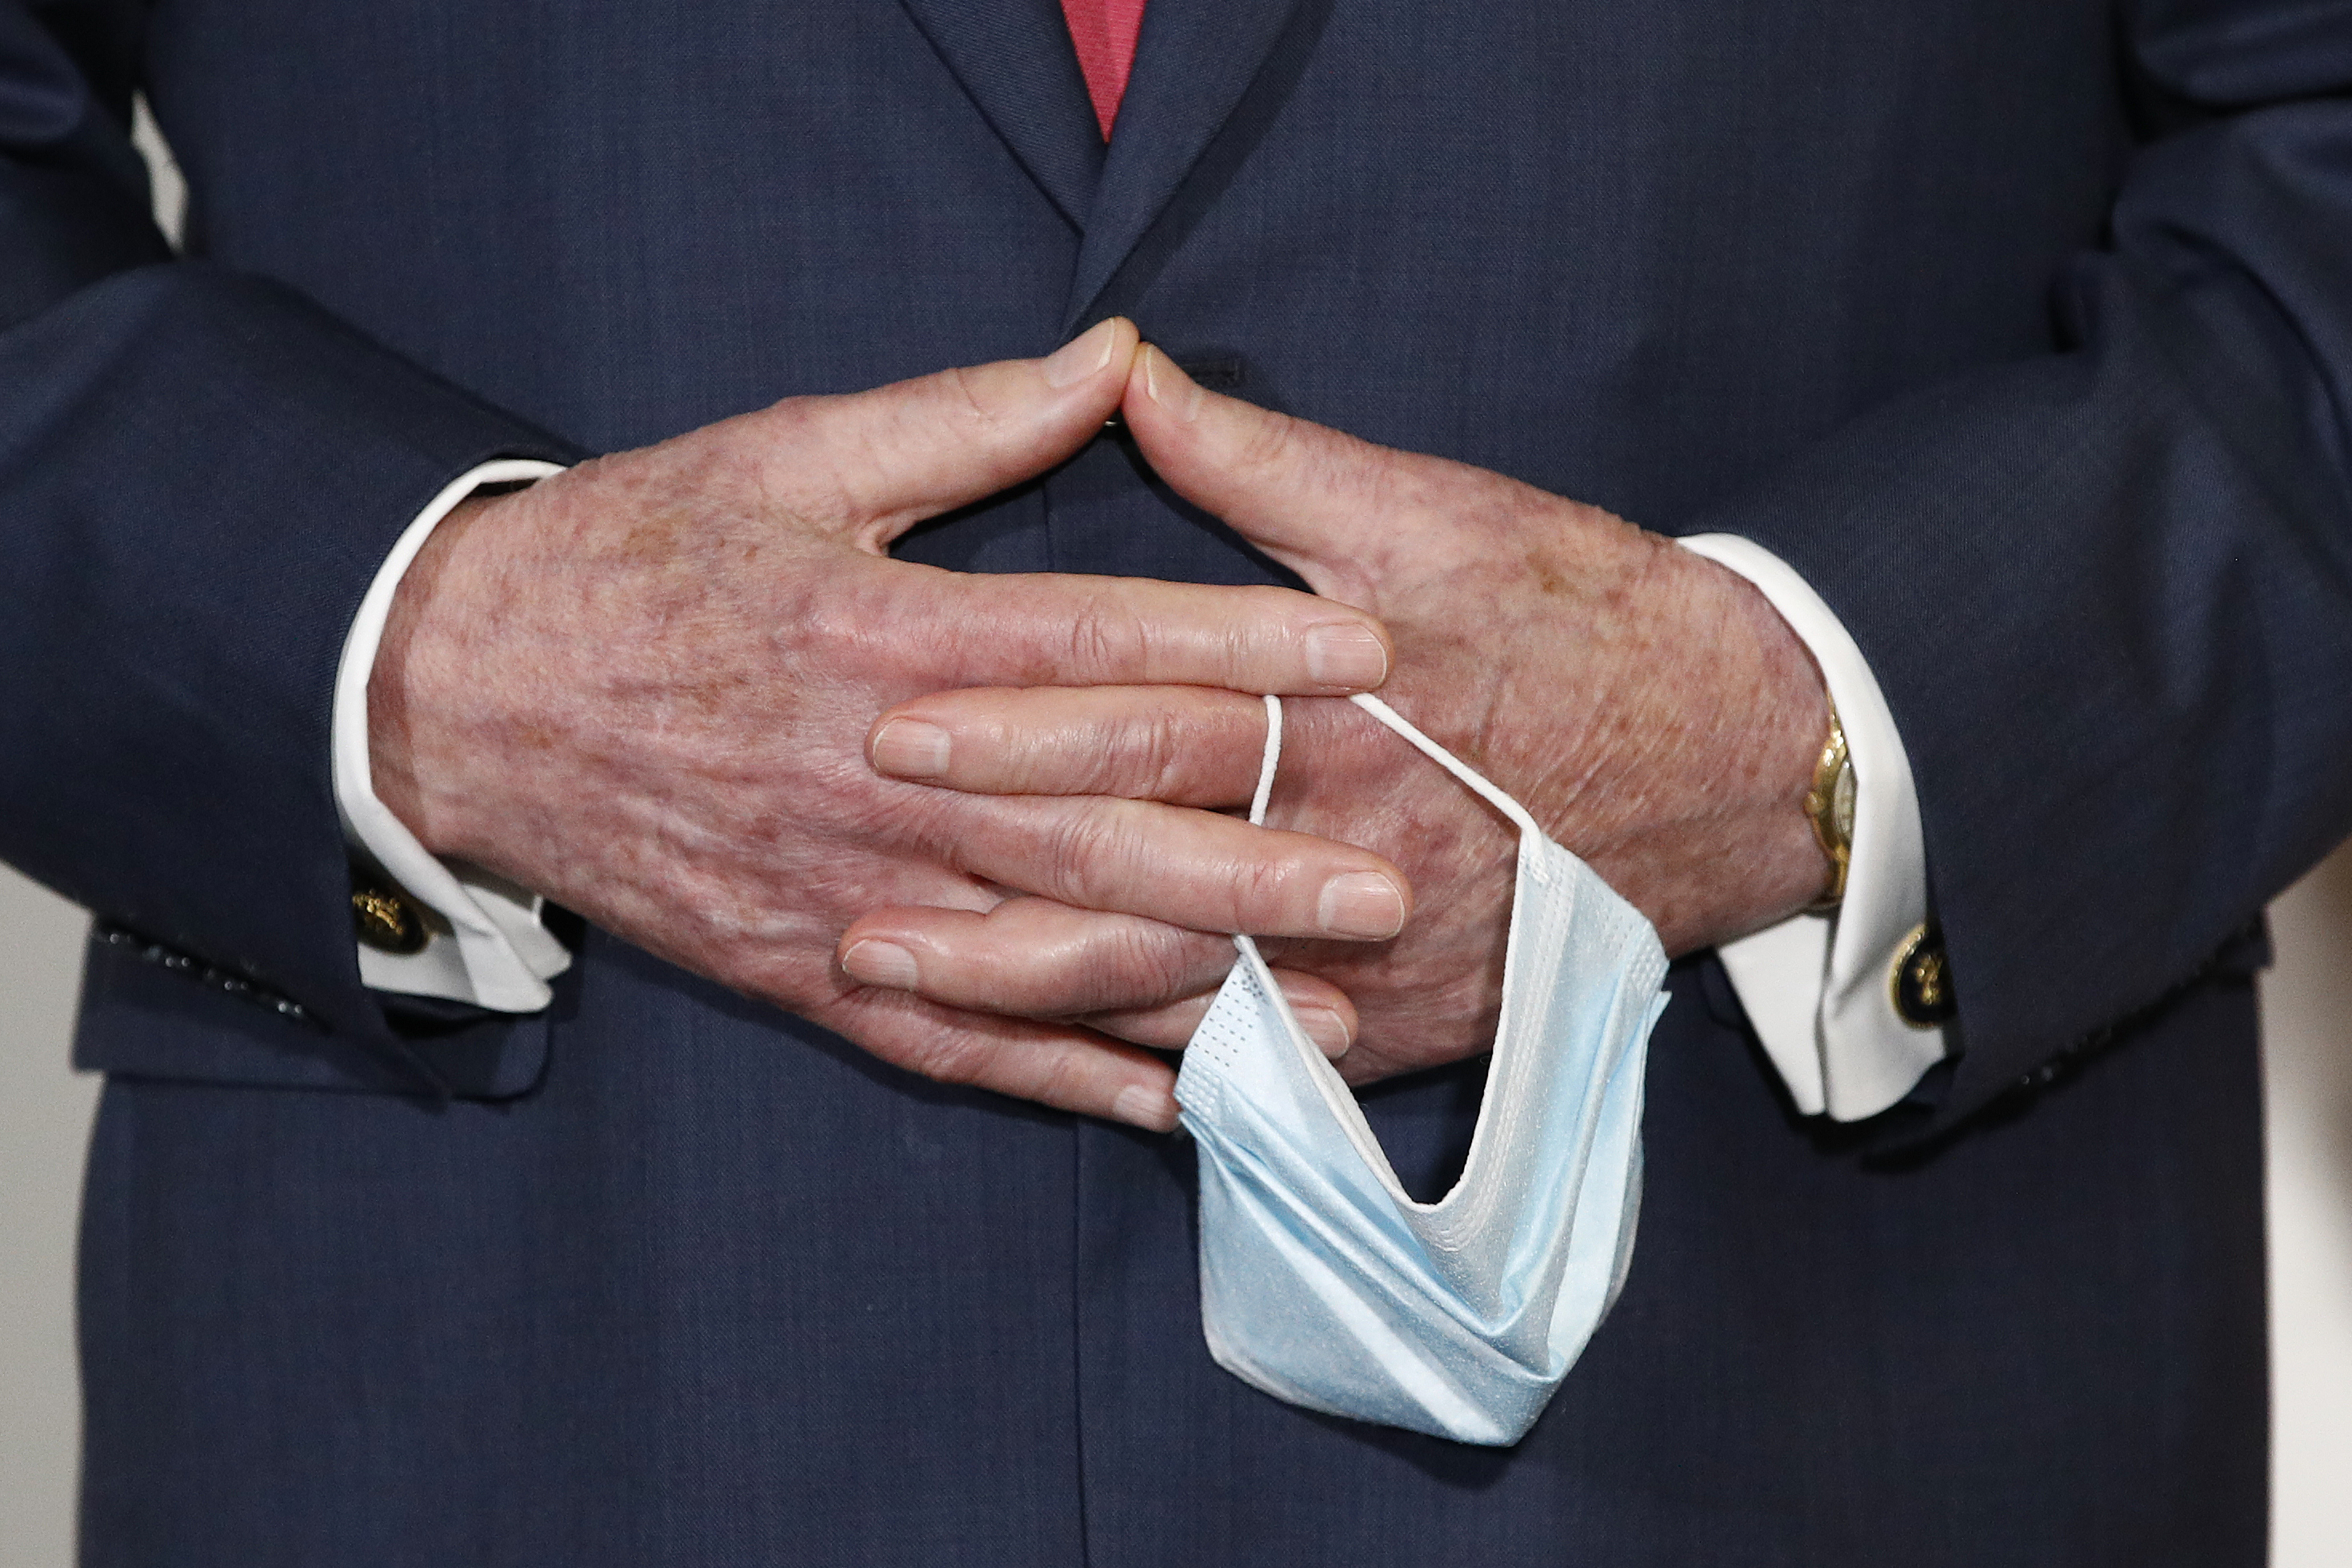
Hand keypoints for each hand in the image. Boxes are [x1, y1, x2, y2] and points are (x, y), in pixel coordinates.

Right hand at [367, 320, 1410, 1128]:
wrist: (458, 695)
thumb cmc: (635, 558)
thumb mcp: (789, 457)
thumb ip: (966, 416)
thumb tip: (1120, 354)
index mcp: (885, 632)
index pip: (1097, 641)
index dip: (1240, 643)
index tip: (1368, 651)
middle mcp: (881, 778)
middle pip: (1097, 828)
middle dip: (1253, 860)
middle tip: (1388, 883)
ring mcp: (846, 890)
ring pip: (1046, 953)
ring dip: (1192, 988)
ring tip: (1325, 1016)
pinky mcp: (806, 967)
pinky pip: (955, 1040)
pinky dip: (1063, 1076)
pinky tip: (1172, 1100)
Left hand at [845, 345, 1831, 1082]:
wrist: (1744, 758)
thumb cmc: (1583, 616)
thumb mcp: (1433, 513)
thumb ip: (1263, 463)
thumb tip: (1129, 374)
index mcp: (1336, 711)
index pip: (1145, 723)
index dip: (1013, 727)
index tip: (890, 723)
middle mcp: (1343, 843)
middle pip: (1134, 876)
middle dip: (981, 887)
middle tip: (843, 890)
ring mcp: (1376, 952)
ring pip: (1176, 984)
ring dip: (1031, 994)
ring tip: (903, 982)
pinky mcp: (1409, 1021)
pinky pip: (1262, 1056)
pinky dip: (1156, 1068)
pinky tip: (1052, 1074)